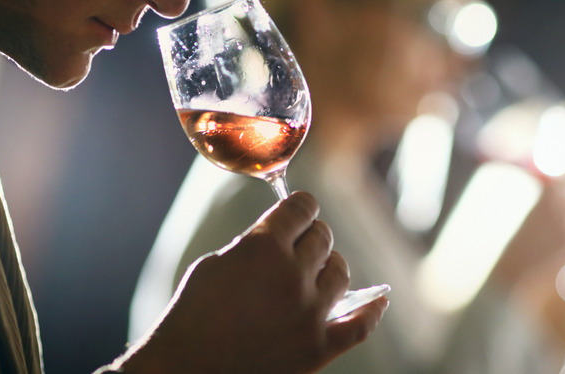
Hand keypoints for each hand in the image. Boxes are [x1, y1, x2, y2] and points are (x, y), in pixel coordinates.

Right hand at [117, 191, 387, 373]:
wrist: (185, 370)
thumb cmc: (191, 315)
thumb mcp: (215, 263)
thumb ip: (252, 245)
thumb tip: (279, 238)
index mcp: (264, 247)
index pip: (301, 208)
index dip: (300, 206)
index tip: (299, 210)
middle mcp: (293, 275)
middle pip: (323, 237)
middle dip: (312, 234)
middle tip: (302, 242)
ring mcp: (310, 314)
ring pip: (340, 273)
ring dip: (330, 266)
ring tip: (319, 270)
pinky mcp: (318, 348)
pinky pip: (360, 324)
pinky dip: (372, 310)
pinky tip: (379, 300)